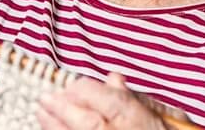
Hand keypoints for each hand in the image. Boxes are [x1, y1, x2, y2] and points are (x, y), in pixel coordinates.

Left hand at [37, 72, 181, 129]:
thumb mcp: (162, 113)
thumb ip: (135, 98)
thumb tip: (113, 78)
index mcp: (138, 119)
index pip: (106, 99)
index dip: (84, 90)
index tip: (70, 85)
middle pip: (88, 122)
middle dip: (62, 108)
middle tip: (45, 98)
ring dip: (55, 126)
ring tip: (41, 113)